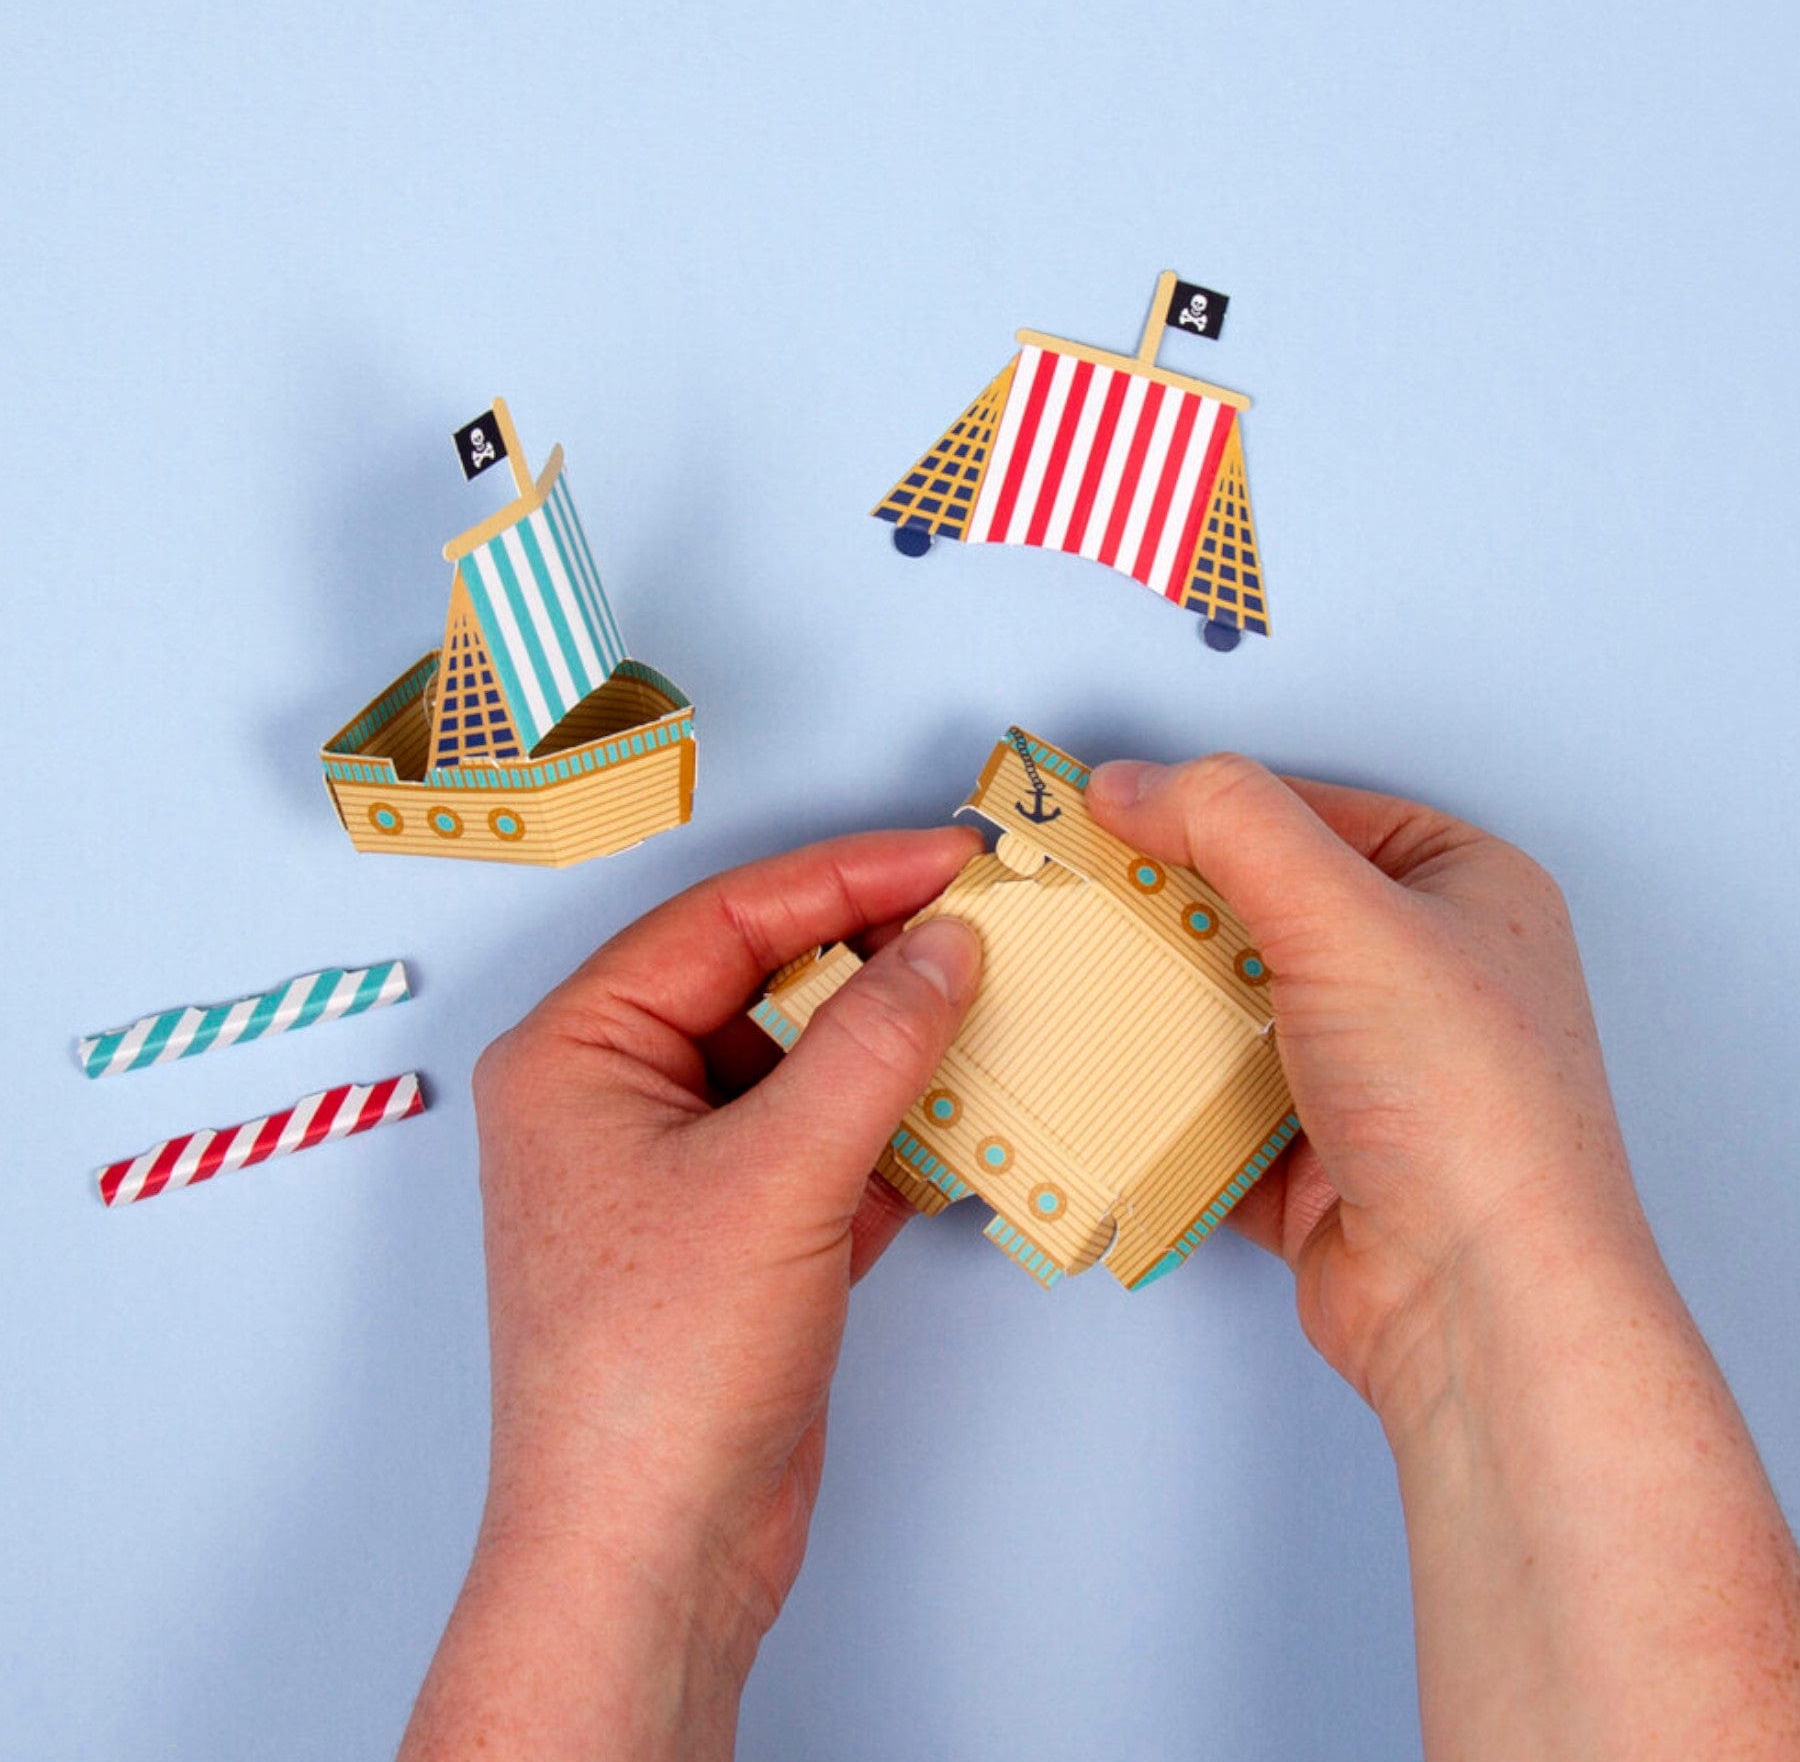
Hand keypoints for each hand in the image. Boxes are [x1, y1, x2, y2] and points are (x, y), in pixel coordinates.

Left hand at [402, 828, 982, 1760]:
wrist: (651, 1556)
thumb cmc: (657, 1369)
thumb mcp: (778, 1176)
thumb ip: (873, 1045)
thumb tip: (943, 947)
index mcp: (580, 1052)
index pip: (725, 919)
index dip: (845, 877)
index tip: (946, 856)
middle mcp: (619, 1096)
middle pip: (765, 980)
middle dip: (873, 955)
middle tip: (977, 920)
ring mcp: (679, 1166)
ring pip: (802, 1061)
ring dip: (891, 1042)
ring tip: (986, 1005)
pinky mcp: (737, 1231)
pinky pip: (823, 1139)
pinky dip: (891, 1125)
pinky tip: (960, 1112)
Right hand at [1085, 753, 1646, 1420]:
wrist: (1476, 1302)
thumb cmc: (1468, 1110)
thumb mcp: (1348, 919)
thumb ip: (1233, 824)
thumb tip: (1131, 782)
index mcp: (1463, 885)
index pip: (1308, 810)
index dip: (1206, 805)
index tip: (1108, 811)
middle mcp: (1424, 970)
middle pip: (1260, 905)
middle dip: (1170, 907)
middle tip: (1081, 893)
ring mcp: (1370, 1065)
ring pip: (1231, 1001)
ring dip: (1162, 999)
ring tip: (1085, 978)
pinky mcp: (1315, 1148)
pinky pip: (1217, 1094)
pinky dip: (1166, 1087)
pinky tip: (1116, 1071)